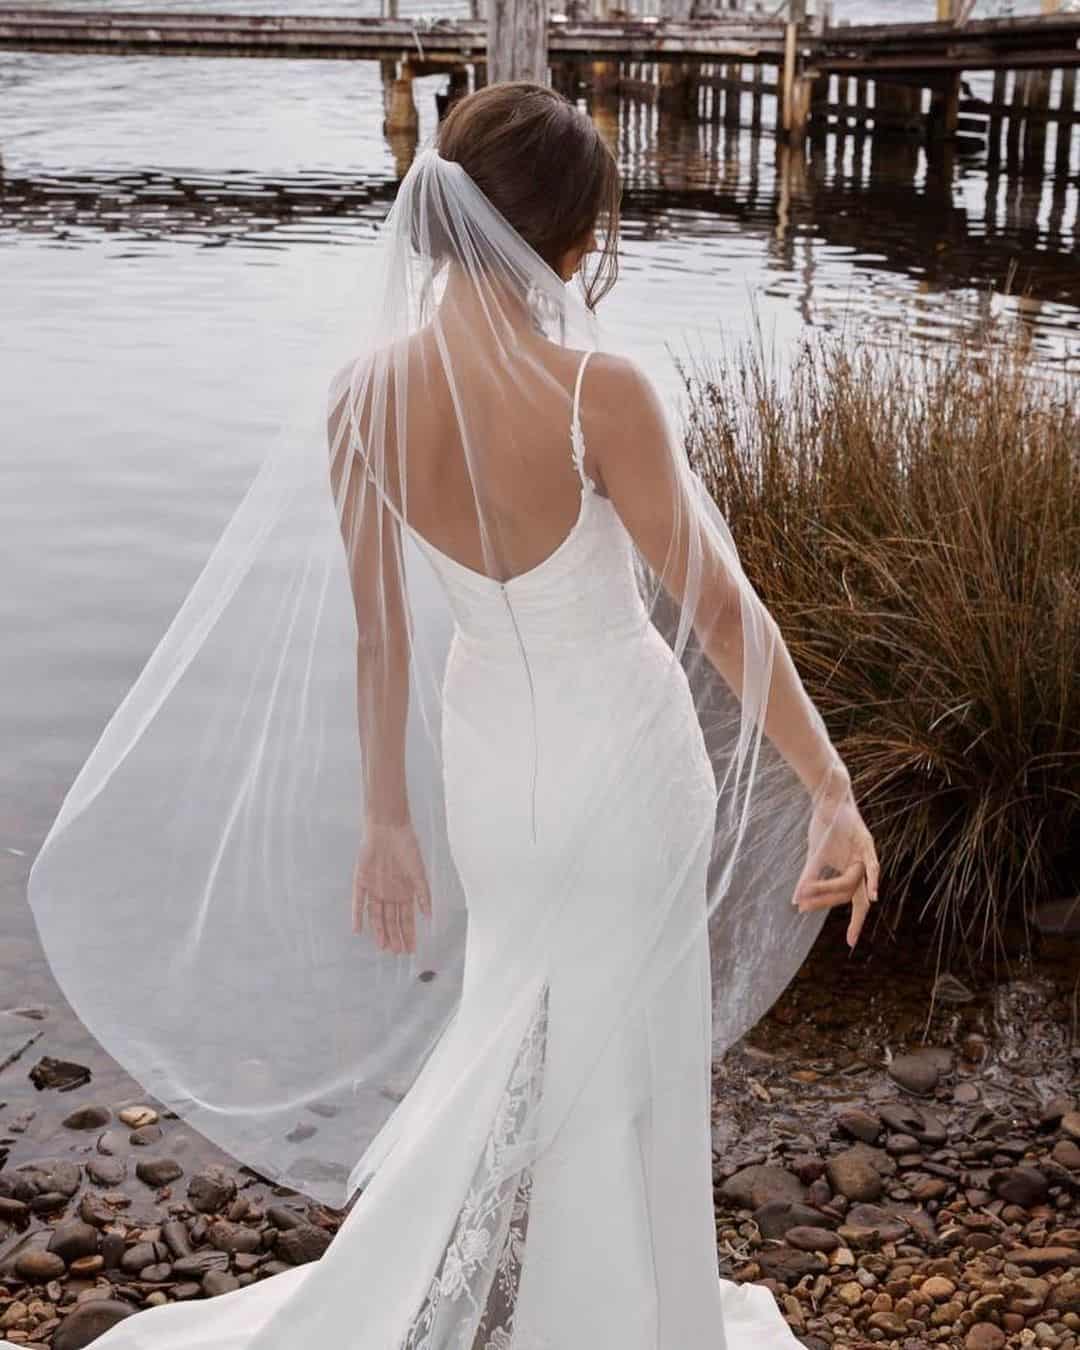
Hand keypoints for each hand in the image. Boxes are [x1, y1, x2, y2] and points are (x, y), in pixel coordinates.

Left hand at [352, 821, 431, 954]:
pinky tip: (358, 930)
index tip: (410, 950)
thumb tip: (429, 915)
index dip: (409, 934)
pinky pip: (358, 902)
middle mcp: (389, 893)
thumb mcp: (419, 872)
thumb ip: (423, 894)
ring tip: (383, 946)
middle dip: (395, 936)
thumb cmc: (407, 847)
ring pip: (376, 915)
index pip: (406, 919)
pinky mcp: (361, 881)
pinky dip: (357, 916)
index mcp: (404, 892)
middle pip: (391, 920)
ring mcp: (374, 889)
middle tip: (397, 952)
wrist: (388, 828)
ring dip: (379, 930)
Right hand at [792, 786, 879, 949]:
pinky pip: (872, 864)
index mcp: (851, 873)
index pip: (853, 902)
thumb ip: (809, 878)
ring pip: (854, 882)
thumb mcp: (815, 857)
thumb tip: (797, 901)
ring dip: (837, 893)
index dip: (855, 922)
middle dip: (842, 911)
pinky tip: (874, 895)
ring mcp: (865, 855)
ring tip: (813, 899)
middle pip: (855, 897)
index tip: (850, 943)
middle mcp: (862, 867)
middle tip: (826, 921)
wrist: (828, 801)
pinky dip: (873, 879)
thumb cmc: (824, 828)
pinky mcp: (866, 842)